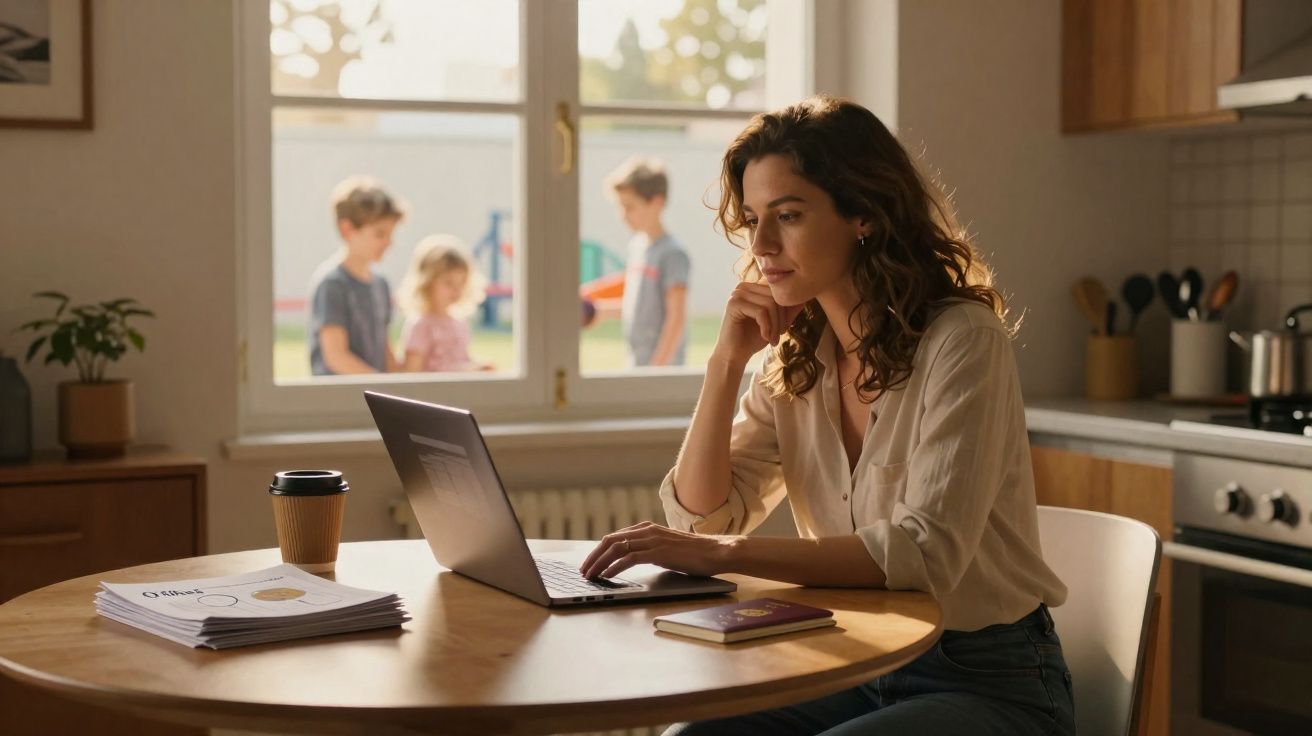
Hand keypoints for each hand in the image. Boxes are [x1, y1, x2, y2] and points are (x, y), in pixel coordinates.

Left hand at [578, 522, 737, 578]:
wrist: (716, 552)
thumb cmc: (694, 554)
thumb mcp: (667, 548)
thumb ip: (650, 549)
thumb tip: (632, 560)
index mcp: (647, 528)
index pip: (615, 537)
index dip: (599, 550)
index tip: (590, 563)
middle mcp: (647, 531)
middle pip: (610, 540)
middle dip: (593, 556)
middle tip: (584, 571)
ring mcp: (652, 540)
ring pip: (616, 548)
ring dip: (599, 563)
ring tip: (590, 575)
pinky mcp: (658, 552)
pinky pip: (629, 558)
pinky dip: (614, 567)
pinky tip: (606, 576)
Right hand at [712, 283, 803, 366]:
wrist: (735, 355)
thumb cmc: (754, 338)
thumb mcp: (777, 322)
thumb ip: (789, 310)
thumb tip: (806, 297)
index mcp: (754, 287)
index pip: (779, 291)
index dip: (786, 310)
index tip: (783, 328)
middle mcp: (745, 286)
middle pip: (776, 296)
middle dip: (781, 319)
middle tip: (778, 336)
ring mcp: (737, 293)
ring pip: (770, 304)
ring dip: (775, 325)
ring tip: (773, 339)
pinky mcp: (734, 304)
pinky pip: (761, 312)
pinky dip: (767, 327)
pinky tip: (765, 338)